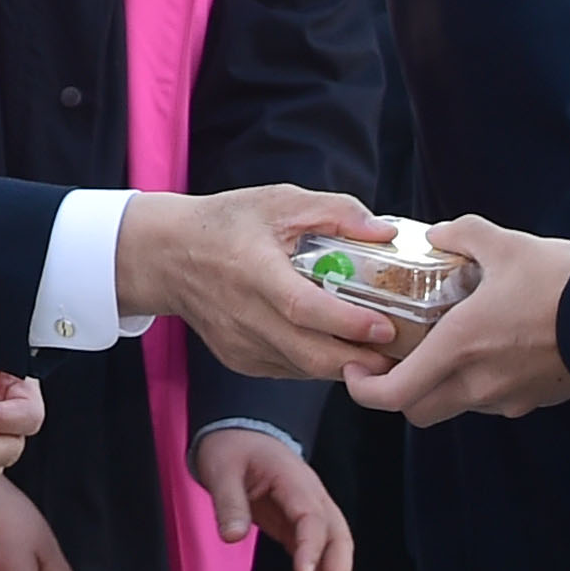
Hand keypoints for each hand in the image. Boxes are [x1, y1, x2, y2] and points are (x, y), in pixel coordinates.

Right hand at [112, 188, 406, 381]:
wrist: (167, 256)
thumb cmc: (226, 223)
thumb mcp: (279, 201)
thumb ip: (335, 212)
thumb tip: (385, 233)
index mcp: (253, 270)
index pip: (303, 307)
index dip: (346, 323)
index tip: (385, 327)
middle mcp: (244, 314)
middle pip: (308, 353)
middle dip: (360, 361)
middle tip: (402, 355)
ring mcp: (240, 344)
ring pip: (303, 368)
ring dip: (345, 367)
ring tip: (384, 356)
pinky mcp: (240, 360)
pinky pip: (290, 369)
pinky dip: (319, 363)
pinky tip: (342, 349)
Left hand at [190, 427, 352, 570]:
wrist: (239, 433)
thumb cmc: (233, 447)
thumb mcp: (221, 469)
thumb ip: (229, 502)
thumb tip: (232, 537)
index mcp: (295, 481)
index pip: (313, 517)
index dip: (312, 547)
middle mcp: (312, 497)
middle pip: (339, 534)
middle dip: (337, 568)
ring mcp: (309, 511)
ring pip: (335, 544)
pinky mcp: (299, 524)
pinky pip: (316, 549)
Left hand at [348, 218, 569, 423]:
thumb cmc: (562, 284)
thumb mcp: (506, 244)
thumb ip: (465, 234)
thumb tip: (440, 234)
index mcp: (458, 348)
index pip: (392, 395)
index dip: (363, 389)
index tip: (357, 368)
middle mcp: (476, 384)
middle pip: (417, 410)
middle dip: (399, 390)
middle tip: (397, 356)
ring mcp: (506, 398)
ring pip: (454, 405)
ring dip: (440, 385)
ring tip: (448, 343)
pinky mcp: (532, 401)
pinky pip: (491, 400)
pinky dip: (478, 382)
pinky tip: (492, 347)